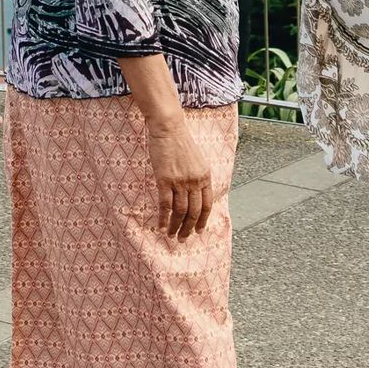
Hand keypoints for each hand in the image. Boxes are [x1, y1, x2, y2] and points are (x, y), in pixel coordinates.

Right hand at [147, 115, 212, 238]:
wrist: (169, 128)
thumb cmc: (181, 141)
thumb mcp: (197, 159)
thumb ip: (198, 176)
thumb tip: (194, 192)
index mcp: (205, 176)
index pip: (207, 205)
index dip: (203, 220)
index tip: (198, 231)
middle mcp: (195, 181)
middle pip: (194, 212)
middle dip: (189, 228)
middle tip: (183, 239)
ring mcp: (180, 181)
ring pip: (180, 212)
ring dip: (176, 227)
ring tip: (172, 236)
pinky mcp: (165, 180)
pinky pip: (166, 205)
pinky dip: (164, 218)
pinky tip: (161, 226)